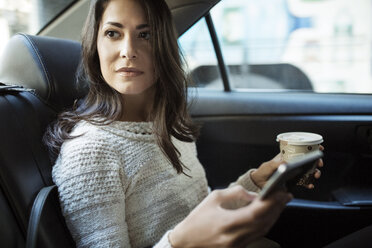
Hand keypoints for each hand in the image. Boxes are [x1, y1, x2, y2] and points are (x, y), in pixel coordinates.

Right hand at [169, 186, 291, 247]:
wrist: (186, 243)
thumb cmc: (197, 220)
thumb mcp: (213, 199)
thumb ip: (235, 193)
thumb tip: (254, 195)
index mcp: (227, 223)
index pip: (256, 213)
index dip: (271, 202)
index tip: (279, 192)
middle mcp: (235, 237)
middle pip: (264, 223)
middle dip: (277, 208)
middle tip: (285, 195)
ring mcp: (237, 245)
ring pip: (263, 231)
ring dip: (274, 216)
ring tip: (280, 203)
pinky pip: (257, 235)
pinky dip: (265, 224)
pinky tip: (268, 215)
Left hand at [251, 145, 324, 188]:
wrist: (260, 183)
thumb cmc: (263, 171)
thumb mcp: (269, 165)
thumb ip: (277, 163)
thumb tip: (287, 163)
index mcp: (288, 156)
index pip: (301, 150)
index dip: (311, 148)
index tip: (319, 147)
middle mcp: (293, 163)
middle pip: (308, 160)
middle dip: (317, 161)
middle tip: (319, 164)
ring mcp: (295, 173)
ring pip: (309, 171)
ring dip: (315, 172)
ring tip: (316, 175)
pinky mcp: (294, 182)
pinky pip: (304, 182)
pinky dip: (308, 184)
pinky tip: (310, 185)